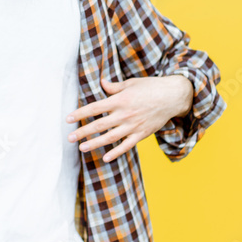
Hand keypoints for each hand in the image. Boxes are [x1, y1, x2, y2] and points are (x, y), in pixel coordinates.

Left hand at [65, 75, 192, 162]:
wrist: (173, 96)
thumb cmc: (151, 87)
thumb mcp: (131, 83)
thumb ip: (114, 87)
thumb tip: (101, 83)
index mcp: (120, 100)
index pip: (95, 108)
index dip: (80, 114)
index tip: (68, 119)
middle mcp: (124, 114)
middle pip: (99, 125)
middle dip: (83, 132)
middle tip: (70, 138)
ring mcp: (133, 126)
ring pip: (110, 137)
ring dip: (95, 143)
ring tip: (82, 148)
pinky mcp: (141, 134)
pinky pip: (127, 145)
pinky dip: (116, 152)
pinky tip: (106, 157)